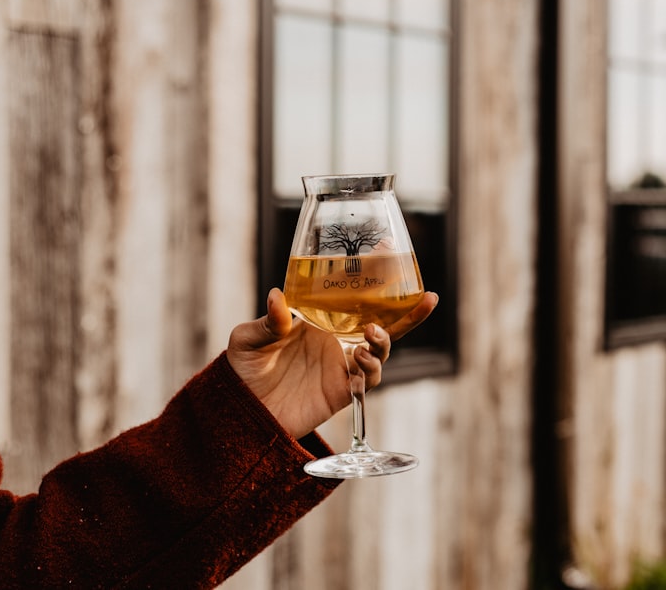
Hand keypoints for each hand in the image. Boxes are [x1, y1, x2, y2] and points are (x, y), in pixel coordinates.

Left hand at [226, 288, 437, 440]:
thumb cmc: (244, 370)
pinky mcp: (342, 392)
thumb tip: (277, 296)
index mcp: (322, 320)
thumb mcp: (249, 338)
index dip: (378, 279)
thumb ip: (268, 321)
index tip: (392, 253)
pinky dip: (372, 368)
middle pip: (384, 324)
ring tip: (371, 333)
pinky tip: (359, 357)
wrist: (240, 412)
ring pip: (382, 351)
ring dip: (385, 340)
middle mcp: (338, 341)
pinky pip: (369, 380)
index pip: (356, 298)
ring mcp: (342, 367)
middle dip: (410, 312)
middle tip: (425, 298)